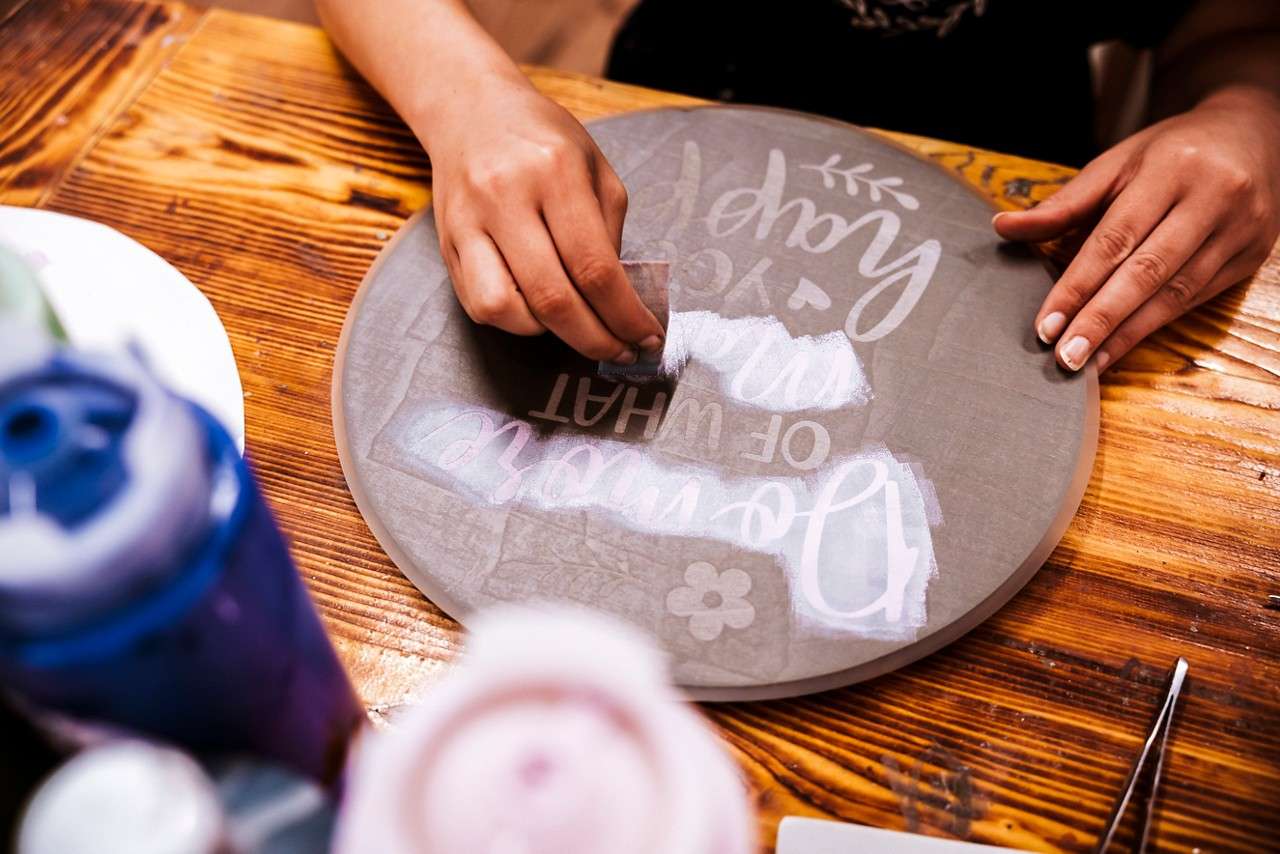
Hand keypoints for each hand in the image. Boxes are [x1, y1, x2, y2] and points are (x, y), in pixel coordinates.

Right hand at [419, 73, 663, 364]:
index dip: (624, 314)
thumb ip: (610, 231)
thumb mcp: (595, 167)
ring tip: (574, 324)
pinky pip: (478, 305)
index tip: (646, 337)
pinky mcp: (446, 243)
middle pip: (553, 297)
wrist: (470, 110)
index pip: (595, 266)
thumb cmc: (542, 140)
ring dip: (548, 333)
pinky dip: (514, 321)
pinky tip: (536, 310)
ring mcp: (468, 223)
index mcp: (555, 172)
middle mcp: (506, 197)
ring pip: (505, 309)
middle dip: (595, 339)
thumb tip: (622, 298)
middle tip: (621, 352)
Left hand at [994, 87, 1279, 371]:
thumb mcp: (1117, 163)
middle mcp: (1214, 197)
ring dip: (1127, 334)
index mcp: (1172, 169)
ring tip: (1088, 363)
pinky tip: (1122, 346)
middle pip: (1148, 271)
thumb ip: (1064, 204)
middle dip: (1101, 319)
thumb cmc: (1171, 152)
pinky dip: (1155, 326)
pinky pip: (1197, 298)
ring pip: (1176, 292)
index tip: (1047, 324)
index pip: (1115, 238)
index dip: (1078, 285)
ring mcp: (1241, 229)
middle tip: (1065, 357)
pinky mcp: (1252, 256)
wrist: (1253, 134)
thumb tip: (1003, 226)